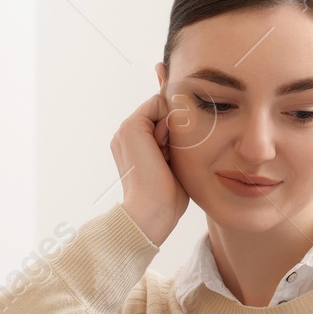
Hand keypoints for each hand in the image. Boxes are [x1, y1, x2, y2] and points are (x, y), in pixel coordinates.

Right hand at [113, 92, 188, 245]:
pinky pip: (158, 102)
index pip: (162, 119)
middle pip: (162, 111)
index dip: (174, 133)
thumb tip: (187, 122)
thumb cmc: (168, 196)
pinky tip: (163, 147)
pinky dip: (168, 122)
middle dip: (173, 129)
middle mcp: (126, 134)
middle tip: (167, 158)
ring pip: (162, 106)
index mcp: (133, 144)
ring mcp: (126, 129)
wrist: (152, 211)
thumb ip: (174, 143)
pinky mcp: (131, 126)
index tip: (171, 159)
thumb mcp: (173, 163)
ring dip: (172, 128)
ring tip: (165, 155)